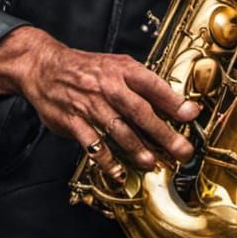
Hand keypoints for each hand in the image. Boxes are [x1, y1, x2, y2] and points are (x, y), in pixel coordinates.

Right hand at [0, 26, 198, 179]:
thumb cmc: (88, 69)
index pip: (153, 85)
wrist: (45, 67)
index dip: (173, 101)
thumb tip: (172, 103)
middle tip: (182, 150)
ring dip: (137, 149)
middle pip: (140, 111)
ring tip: (152, 163)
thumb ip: (143, 84)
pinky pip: (92, 144)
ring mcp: (91, 105)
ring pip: (118, 129)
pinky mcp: (73, 122)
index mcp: (123, 70)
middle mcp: (109, 87)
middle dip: (163, 133)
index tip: (191, 114)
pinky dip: (105, 160)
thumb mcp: (117, 66)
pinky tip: (117, 171)